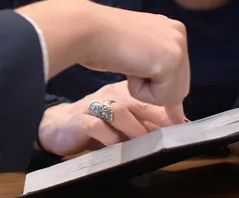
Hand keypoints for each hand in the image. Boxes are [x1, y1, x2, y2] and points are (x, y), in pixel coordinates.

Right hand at [16, 0, 189, 106]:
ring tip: (126, 65)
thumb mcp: (133, 50)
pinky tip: (128, 68)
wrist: (85, 29)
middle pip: (179, 86)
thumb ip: (151, 64)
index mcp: (170, 28)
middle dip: (153, 88)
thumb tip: (171, 102)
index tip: (143, 80)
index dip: (158, 84)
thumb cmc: (97, 40)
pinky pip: (163, 98)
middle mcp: (178, 34)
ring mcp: (178, 46)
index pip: (176, 72)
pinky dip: (141, 92)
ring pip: (173, 95)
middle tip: (127, 64)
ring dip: (146, 90)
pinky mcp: (172, 61)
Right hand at [37, 81, 186, 156]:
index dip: (167, 113)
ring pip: (119, 112)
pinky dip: (109, 138)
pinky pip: (97, 126)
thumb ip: (145, 123)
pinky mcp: (80, 120)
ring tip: (142, 143)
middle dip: (156, 120)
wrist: (57, 127)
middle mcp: (109, 96)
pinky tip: (115, 146)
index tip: (180, 127)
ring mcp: (94, 107)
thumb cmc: (94, 125)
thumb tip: (176, 128)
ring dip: (134, 130)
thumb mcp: (122, 124)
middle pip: (138, 102)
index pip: (150, 98)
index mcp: (122, 93)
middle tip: (166, 137)